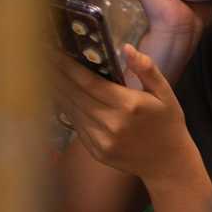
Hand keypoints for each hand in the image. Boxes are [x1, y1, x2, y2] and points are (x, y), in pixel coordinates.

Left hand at [54, 43, 192, 180]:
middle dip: (57, 75)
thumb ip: (146, 69)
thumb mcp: (165, 93)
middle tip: (43, 58)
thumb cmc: (168, 123)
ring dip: (58, 92)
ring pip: (72, 111)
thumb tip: (127, 47)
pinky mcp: (97, 152)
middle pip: (75, 95)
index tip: (55, 53)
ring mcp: (102, 140)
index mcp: (128, 105)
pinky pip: (76, 127)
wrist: (168, 163)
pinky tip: (61, 97)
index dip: (69, 68)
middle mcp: (111, 123)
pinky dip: (67, 110)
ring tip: (46, 74)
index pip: (90, 83)